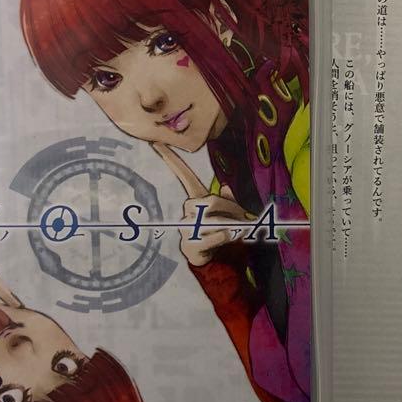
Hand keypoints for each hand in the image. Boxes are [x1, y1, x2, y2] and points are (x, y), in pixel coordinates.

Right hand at [152, 143, 250, 266]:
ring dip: (233, 225)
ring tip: (239, 231)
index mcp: (196, 198)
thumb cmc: (219, 230)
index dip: (172, 159)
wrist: (210, 259)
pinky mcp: (191, 245)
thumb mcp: (228, 212)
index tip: (157, 143)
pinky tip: (232, 238)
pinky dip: (229, 236)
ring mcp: (186, 228)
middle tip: (244, 219)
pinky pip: (216, 236)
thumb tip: (226, 188)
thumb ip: (228, 199)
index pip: (183, 175)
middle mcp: (188, 211)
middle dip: (232, 209)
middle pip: (212, 201)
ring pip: (216, 220)